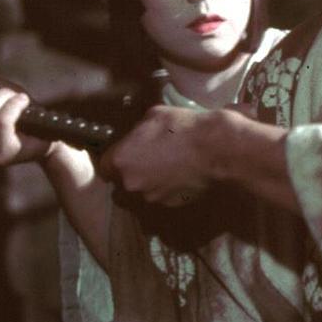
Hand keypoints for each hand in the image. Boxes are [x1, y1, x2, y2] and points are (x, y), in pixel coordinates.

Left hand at [99, 105, 223, 205]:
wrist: (216, 149)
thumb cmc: (183, 127)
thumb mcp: (153, 116)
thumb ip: (137, 131)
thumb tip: (138, 136)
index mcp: (120, 161)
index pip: (104, 166)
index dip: (117, 159)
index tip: (129, 152)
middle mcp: (131, 184)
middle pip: (123, 182)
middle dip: (133, 172)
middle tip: (151, 158)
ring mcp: (152, 197)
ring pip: (144, 191)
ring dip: (152, 181)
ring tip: (171, 166)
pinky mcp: (172, 205)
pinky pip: (164, 196)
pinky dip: (170, 188)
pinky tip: (183, 174)